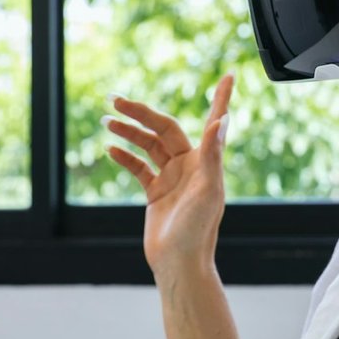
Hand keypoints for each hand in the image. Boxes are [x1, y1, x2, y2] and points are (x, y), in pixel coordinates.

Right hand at [105, 75, 233, 279]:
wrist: (178, 263)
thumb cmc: (198, 230)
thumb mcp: (208, 190)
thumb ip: (212, 154)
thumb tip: (222, 120)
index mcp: (206, 161)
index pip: (215, 121)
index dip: (222, 98)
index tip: (230, 75)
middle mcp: (191, 166)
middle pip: (164, 128)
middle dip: (141, 113)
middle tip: (116, 101)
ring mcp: (172, 178)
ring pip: (148, 145)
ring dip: (129, 132)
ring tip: (108, 121)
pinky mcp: (156, 193)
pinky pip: (138, 168)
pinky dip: (125, 157)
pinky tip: (111, 149)